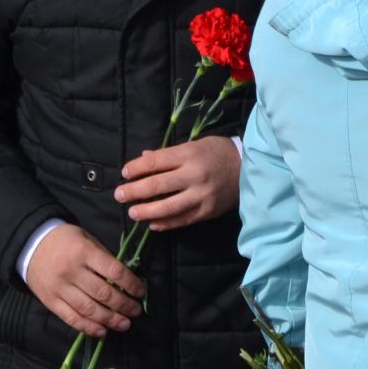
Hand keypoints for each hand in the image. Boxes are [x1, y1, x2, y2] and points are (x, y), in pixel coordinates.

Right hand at [25, 223, 145, 338]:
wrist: (31, 244)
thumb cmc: (65, 240)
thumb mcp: (87, 239)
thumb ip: (104, 257)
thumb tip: (126, 279)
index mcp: (84, 252)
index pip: (114, 271)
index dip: (131, 284)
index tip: (141, 292)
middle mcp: (72, 272)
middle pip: (103, 293)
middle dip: (124, 305)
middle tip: (136, 311)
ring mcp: (60, 289)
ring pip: (89, 309)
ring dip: (110, 319)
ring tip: (125, 324)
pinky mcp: (50, 302)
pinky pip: (71, 318)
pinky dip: (88, 328)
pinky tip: (102, 331)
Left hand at [114, 135, 241, 231]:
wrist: (248, 167)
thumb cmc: (217, 152)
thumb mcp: (194, 145)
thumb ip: (168, 154)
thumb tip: (143, 158)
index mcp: (189, 154)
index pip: (155, 162)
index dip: (136, 168)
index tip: (124, 173)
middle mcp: (194, 175)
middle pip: (157, 185)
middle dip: (134, 191)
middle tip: (119, 195)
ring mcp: (201, 195)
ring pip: (168, 207)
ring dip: (146, 211)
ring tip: (132, 213)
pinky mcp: (208, 211)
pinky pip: (182, 220)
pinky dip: (166, 223)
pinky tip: (153, 224)